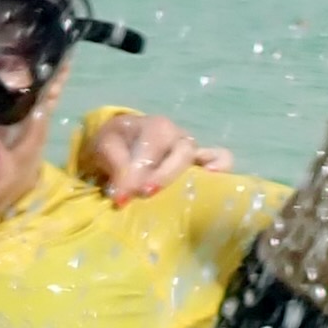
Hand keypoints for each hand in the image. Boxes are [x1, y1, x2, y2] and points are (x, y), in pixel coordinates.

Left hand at [85, 111, 232, 203]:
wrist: (123, 140)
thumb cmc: (116, 143)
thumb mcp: (106, 148)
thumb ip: (116, 167)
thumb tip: (124, 197)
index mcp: (156, 127)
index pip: (151, 153)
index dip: (137, 177)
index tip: (121, 199)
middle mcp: (179, 136)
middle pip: (182, 156)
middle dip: (163, 178)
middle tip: (144, 195)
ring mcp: (195, 149)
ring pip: (208, 157)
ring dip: (195, 179)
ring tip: (181, 196)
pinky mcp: (202, 162)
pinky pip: (221, 159)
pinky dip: (221, 169)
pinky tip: (211, 186)